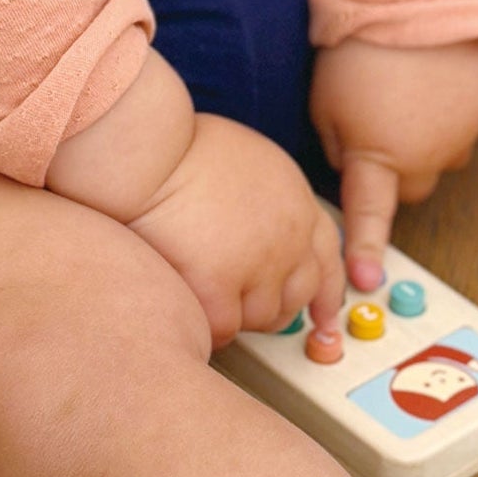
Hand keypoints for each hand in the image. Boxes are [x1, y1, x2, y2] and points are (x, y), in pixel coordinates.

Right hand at [126, 113, 346, 349]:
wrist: (151, 150)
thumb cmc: (182, 148)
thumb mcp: (251, 161)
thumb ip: (268, 199)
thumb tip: (259, 229)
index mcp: (296, 201)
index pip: (327, 256)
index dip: (326, 290)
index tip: (323, 314)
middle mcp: (289, 235)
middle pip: (298, 294)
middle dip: (272, 304)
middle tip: (239, 299)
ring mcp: (260, 263)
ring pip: (261, 317)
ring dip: (236, 313)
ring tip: (201, 288)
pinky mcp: (219, 285)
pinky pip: (223, 328)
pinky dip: (207, 324)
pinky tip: (188, 302)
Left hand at [309, 36, 477, 288]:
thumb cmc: (359, 50)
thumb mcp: (325, 103)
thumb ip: (341, 146)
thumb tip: (355, 166)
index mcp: (381, 159)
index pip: (370, 217)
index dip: (364, 251)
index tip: (364, 282)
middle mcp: (429, 157)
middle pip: (413, 186)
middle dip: (397, 167)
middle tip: (377, 125)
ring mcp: (465, 134)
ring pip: (445, 155)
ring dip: (428, 138)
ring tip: (407, 89)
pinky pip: (473, 125)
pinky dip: (456, 112)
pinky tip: (438, 79)